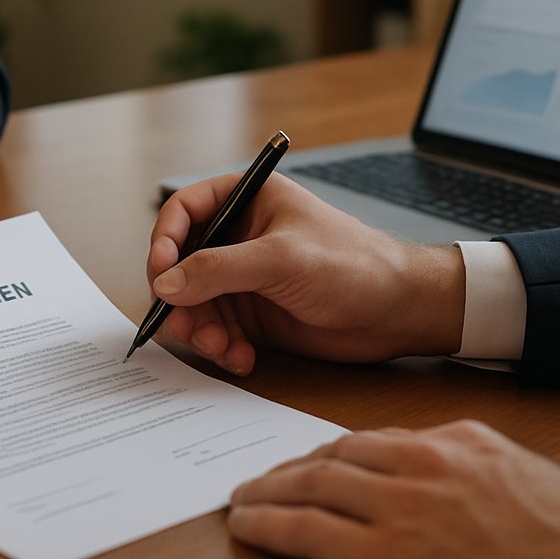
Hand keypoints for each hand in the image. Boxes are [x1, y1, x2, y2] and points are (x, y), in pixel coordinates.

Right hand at [146, 173, 463, 373]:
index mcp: (247, 200)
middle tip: (186, 325)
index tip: (160, 274)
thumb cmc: (353, 264)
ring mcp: (245, 277)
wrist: (398, 311)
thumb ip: (219, 269)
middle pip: (181, 264)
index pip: (184, 210)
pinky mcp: (254, 314)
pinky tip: (242, 358)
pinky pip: (218, 330)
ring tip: (222, 347)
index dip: (164, 241)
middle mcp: (240, 236)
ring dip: (200, 329)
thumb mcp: (281, 259)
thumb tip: (167, 283)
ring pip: (195, 303)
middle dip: (181, 299)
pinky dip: (222, 347)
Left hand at [228, 421, 559, 558]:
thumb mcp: (527, 479)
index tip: (319, 463)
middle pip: (334, 456)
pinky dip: (266, 524)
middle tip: (267, 477)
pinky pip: (303, 531)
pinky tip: (246, 525)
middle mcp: (418, 464)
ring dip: (268, 490)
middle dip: (294, 466)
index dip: (337, 453)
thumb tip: (464, 476)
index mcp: (456, 443)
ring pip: (309, 485)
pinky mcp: (377, 558)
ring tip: (243, 497)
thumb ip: (482, 470)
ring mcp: (394, 508)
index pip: (377, 439)